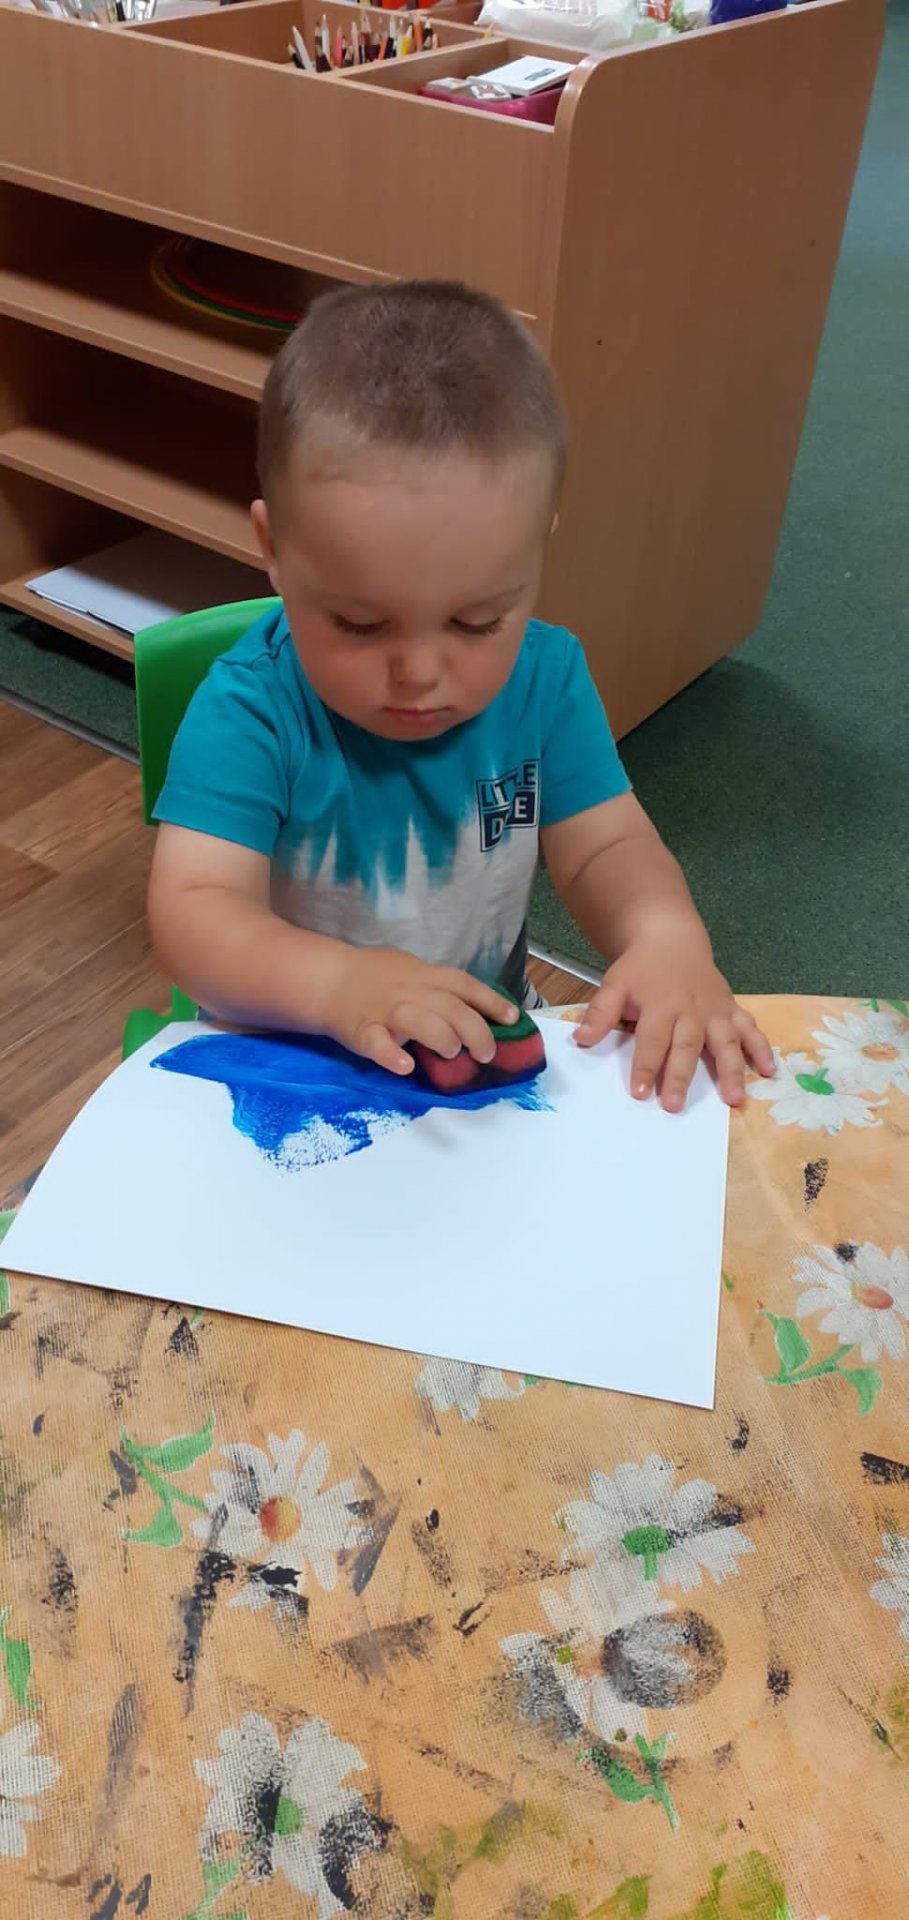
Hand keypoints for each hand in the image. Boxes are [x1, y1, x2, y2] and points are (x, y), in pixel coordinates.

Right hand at [332, 948, 516, 1075]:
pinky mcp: (362, 1031)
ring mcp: (385, 1011)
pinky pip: (377, 1044)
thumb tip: (477, 1010)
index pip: (464, 985)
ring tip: (452, 1053)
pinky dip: (391, 1055)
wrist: (329, 980)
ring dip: (441, 1037)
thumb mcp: (413, 972)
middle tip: (487, 1053)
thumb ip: (440, 989)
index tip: (512, 1019)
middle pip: (449, 1006)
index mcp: (425, 976)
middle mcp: (410, 991)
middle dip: (474, 1030)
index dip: (491, 1001)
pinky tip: (405, 1066)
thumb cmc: (377, 978)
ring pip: (418, 1020)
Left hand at [574, 936, 774, 1111]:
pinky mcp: (732, 1010)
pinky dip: (761, 1049)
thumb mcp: (614, 984)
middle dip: (682, 1077)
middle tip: (676, 1106)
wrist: (671, 939)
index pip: (652, 1040)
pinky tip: (769, 1071)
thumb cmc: (640, 969)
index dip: (646, 1066)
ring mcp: (716, 1011)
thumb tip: (580, 1039)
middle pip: (687, 1047)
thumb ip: (600, 1013)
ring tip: (735, 1098)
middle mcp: (691, 1011)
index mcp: (660, 1006)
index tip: (640, 1093)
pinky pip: (750, 1029)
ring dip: (732, 1070)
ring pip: (726, 1042)